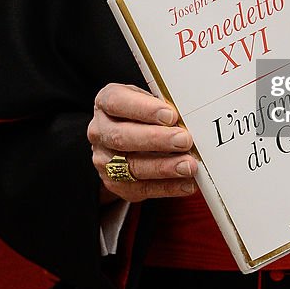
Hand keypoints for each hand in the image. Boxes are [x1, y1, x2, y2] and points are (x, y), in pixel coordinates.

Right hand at [88, 82, 197, 202]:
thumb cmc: (140, 113)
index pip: (118, 102)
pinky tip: (186, 183)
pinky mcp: (115, 183)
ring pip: (132, 166)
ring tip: (188, 165)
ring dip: (164, 167)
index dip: (144, 109)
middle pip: (122, 137)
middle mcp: (99, 131)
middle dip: (157, 140)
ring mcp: (104, 159)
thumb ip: (161, 105)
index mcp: (105, 102)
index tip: (170, 115)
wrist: (125, 136)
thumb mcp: (147, 99)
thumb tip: (189, 115)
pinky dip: (167, 187)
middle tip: (184, 140)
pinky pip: (141, 188)